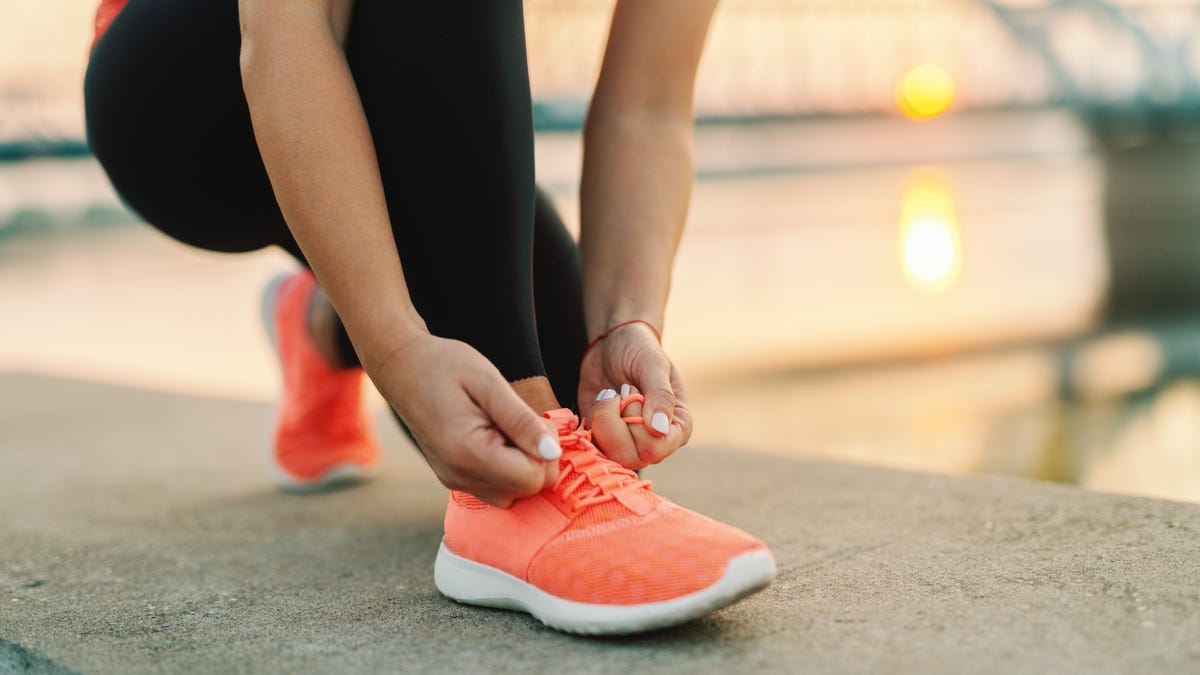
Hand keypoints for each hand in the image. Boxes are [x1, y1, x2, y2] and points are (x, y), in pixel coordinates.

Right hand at [368, 333, 560, 506]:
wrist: (402, 367)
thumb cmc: (445, 365)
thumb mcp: (488, 382)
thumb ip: (522, 420)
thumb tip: (553, 451)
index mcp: (468, 454)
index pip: (532, 478)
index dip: (545, 449)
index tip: (532, 418)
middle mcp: (460, 477)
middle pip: (528, 489)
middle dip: (538, 456)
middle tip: (521, 419)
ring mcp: (456, 481)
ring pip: (515, 492)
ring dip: (524, 462)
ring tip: (505, 426)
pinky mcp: (455, 479)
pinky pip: (498, 488)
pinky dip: (508, 468)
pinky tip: (497, 438)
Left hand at [577, 322, 692, 469]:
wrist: (614, 344)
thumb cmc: (640, 350)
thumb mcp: (653, 365)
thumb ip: (660, 395)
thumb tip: (659, 430)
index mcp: (677, 428)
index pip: (655, 448)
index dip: (636, 423)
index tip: (632, 391)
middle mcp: (655, 443)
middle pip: (630, 457)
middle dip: (615, 420)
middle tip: (619, 392)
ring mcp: (628, 444)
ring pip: (608, 455)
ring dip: (602, 419)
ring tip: (609, 395)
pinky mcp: (604, 440)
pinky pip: (591, 446)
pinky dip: (590, 421)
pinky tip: (601, 401)